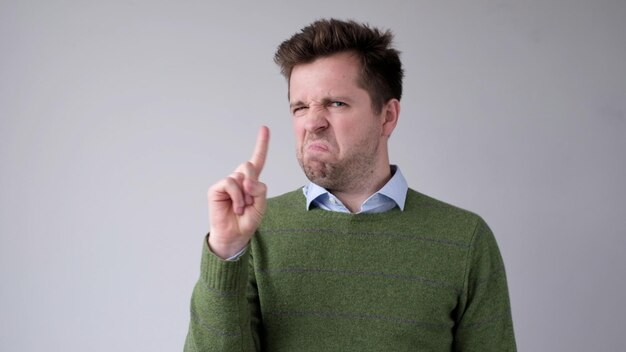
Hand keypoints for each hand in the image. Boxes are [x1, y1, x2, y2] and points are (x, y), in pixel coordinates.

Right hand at [207, 126, 269, 258]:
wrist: (235, 235)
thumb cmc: (247, 220)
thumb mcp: (261, 204)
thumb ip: (259, 189)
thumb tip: (246, 180)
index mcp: (252, 181)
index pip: (258, 159)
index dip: (261, 144)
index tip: (264, 128)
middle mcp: (239, 179)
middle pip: (249, 165)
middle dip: (253, 182)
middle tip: (250, 200)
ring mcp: (227, 183)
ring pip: (240, 175)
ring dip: (245, 195)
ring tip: (242, 207)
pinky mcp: (216, 188)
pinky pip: (230, 183)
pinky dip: (236, 196)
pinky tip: (235, 207)